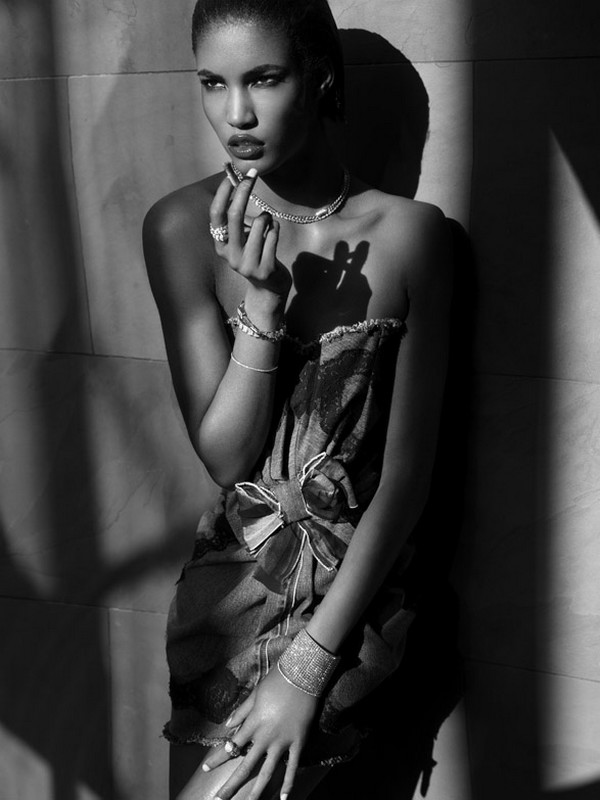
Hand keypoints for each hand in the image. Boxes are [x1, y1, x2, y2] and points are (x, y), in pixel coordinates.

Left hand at [202, 666, 317, 799]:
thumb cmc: (277, 680)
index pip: (231, 746)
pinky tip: (284, 798)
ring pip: (267, 772)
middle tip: (219, 799)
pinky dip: (288, 784)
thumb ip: (241, 711)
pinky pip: (292, 767)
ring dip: (257, 791)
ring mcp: (282, 742)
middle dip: (231, 785)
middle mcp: (265, 736)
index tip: (205, 768)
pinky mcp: (298, 742)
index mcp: (253, 723)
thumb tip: (228, 725)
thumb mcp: (255, 693)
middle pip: (245, 766)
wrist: (302, 674)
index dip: (218, 758)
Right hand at [210, 167, 291, 309]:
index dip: (222, 193)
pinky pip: (273, 234)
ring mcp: (247, 264)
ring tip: (268, 227)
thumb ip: (238, 217)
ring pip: (260, 223)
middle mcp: (230, 255)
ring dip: (267, 217)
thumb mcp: (242, 238)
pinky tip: (274, 236)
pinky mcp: (265, 269)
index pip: (216, 215)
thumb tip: (238, 181)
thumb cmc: (256, 254)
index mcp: (221, 245)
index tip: (230, 175)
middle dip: (243, 190)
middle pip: (234, 215)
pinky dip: (276, 228)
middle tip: (252, 174)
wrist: (269, 288)